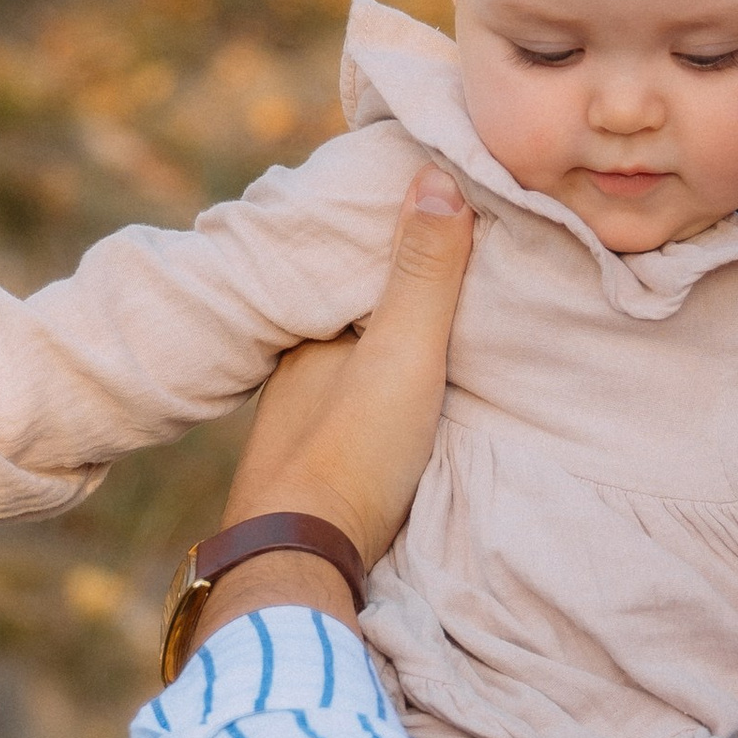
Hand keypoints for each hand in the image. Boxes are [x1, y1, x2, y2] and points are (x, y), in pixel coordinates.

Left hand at [223, 166, 472, 572]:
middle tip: (444, 269)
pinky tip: (402, 410)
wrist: (302, 565)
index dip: (388, 245)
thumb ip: (423, 272)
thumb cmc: (350, 453)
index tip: (432, 218)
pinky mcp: (314, 478)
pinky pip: (351, 419)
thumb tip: (436, 172)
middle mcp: (293, 376)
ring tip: (433, 333)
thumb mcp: (401, 352)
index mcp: (304, 334)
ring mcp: (298, 430)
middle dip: (385, 300)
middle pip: (349, 322)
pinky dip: (376, 403)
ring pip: (347, 373)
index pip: (346, 270)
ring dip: (381, 356)